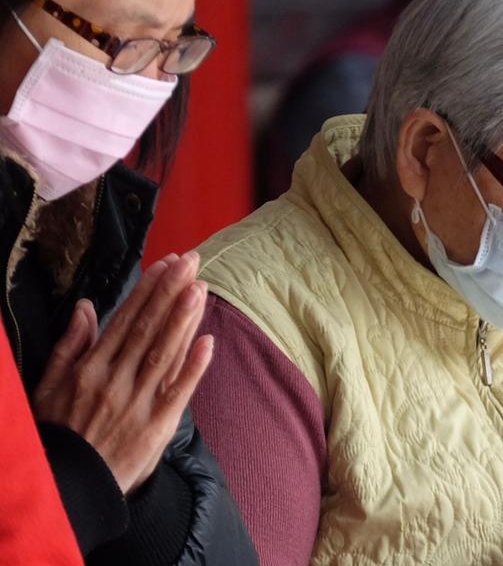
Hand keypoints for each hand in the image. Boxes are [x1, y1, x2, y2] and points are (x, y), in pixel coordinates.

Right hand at [33, 253, 214, 493]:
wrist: (69, 486)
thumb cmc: (60, 431)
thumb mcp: (50, 386)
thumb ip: (70, 345)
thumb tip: (84, 306)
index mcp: (90, 369)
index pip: (124, 320)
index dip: (147, 291)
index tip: (166, 265)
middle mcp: (114, 381)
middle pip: (148, 330)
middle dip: (170, 293)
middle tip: (191, 262)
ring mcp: (137, 403)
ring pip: (164, 354)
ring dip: (183, 320)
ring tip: (200, 289)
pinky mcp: (156, 427)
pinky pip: (177, 393)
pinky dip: (193, 368)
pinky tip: (208, 342)